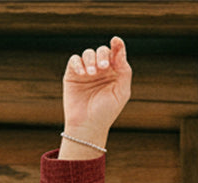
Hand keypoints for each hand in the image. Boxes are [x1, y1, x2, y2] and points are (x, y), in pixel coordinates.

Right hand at [61, 36, 131, 153]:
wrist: (87, 126)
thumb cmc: (106, 112)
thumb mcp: (121, 92)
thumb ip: (124, 71)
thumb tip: (120, 49)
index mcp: (114, 73)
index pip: (116, 54)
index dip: (117, 46)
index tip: (116, 41)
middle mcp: (101, 70)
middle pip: (102, 51)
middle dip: (102, 55)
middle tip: (103, 67)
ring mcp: (86, 71)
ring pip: (88, 53)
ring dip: (91, 60)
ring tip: (92, 74)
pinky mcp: (73, 74)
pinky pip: (74, 60)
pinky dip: (78, 63)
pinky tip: (83, 74)